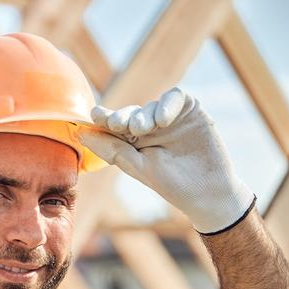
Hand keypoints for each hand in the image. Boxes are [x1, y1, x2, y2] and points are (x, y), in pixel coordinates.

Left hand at [78, 87, 254, 233]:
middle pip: (130, 113)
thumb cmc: (172, 184)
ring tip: (143, 128)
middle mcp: (150, 127)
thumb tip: (80, 133)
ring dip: (144, 114)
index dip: (103, 118)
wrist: (208, 192)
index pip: (114, 125)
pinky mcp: (190, 110)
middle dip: (122, 117)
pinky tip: (162, 120)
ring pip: (150, 105)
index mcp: (133, 141)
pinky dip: (166, 105)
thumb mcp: (139, 167)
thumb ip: (113, 149)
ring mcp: (170, 117)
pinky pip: (175, 97)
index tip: (94, 115)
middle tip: (117, 124)